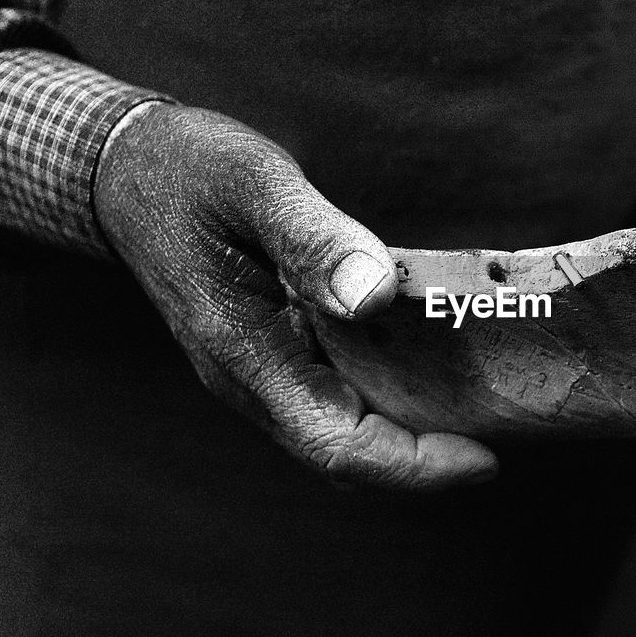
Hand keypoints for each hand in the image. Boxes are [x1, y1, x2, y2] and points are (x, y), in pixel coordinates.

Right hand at [93, 103, 497, 488]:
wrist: (127, 170)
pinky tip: (436, 368)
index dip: (415, 466)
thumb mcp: (255, 186)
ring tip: (486, 408)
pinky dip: (391, 397)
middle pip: (348, 454)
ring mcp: (262, 371)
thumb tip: (375, 295)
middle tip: (507, 428)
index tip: (487, 457)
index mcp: (245, 355)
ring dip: (412, 434)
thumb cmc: (191, 171)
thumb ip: (314, 239)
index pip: (337, 446)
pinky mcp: (274, 352)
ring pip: (344, 431)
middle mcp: (254, 381)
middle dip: (428, 459)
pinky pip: (337, 397)